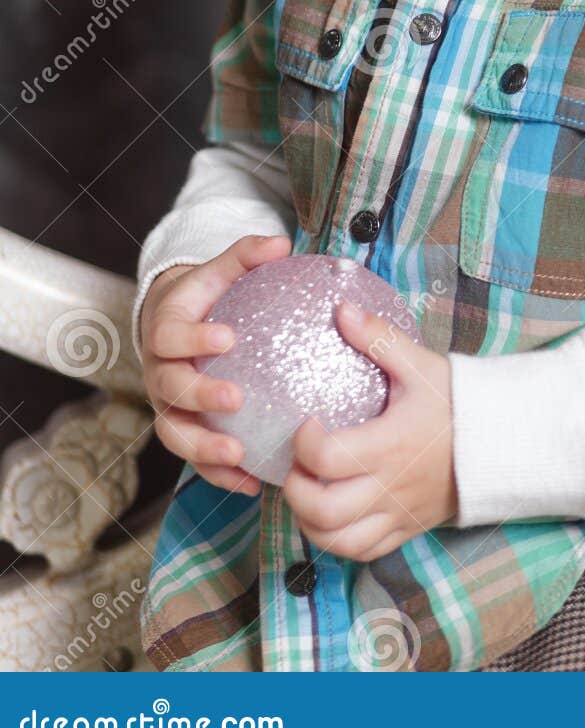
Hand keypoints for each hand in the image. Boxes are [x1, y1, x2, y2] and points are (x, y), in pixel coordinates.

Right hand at [141, 233, 291, 495]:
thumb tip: (282, 244)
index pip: (169, 335)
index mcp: (166, 330)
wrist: (177, 325)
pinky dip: (220, 475)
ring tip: (239, 452)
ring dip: (203, 447)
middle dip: (200, 396)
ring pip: (174, 433)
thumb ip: (247, 255)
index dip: (193, 338)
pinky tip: (254, 482)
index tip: (228, 337)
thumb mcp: (221, 271)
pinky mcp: (184, 431)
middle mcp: (160, 371)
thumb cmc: (207, 297)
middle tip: (236, 398)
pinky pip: (195, 461)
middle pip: (169, 389)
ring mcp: (168, 406)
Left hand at [283, 302, 457, 561]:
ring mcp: (398, 514)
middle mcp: (390, 487)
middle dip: (295, 489)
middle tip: (296, 464)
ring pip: (338, 541)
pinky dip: (337, 541)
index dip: (303, 444)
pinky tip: (329, 516)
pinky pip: (362, 553)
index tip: (306, 423)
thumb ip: (379, 338)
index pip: (328, 459)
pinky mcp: (406, 529)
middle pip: (325, 510)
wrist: (502, 441)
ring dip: (310, 521)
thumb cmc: (457, 401)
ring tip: (306, 490)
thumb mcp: (420, 364)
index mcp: (390, 445)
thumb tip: (341, 308)